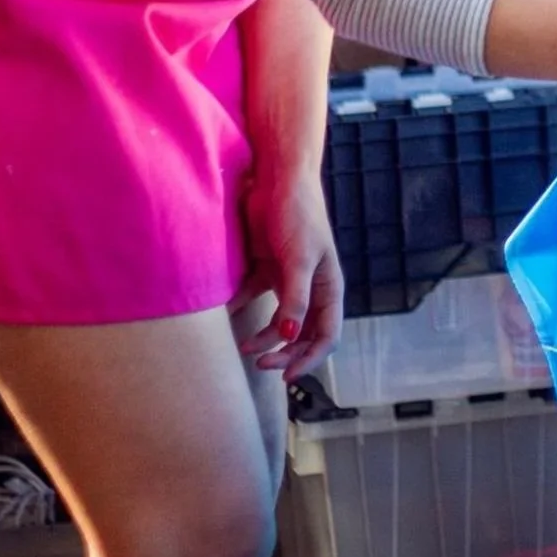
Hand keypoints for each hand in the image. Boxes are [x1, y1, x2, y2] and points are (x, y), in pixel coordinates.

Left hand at [235, 162, 344, 381]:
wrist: (277, 178)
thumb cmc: (298, 215)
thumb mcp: (299, 259)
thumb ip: (295, 299)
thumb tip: (291, 336)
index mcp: (329, 289)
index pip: (327, 335)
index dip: (310, 359)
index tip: (287, 377)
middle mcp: (311, 289)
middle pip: (303, 334)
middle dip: (285, 354)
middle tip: (262, 365)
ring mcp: (288, 280)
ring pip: (280, 322)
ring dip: (265, 339)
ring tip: (244, 347)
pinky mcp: (266, 269)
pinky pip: (254, 299)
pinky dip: (242, 310)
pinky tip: (227, 315)